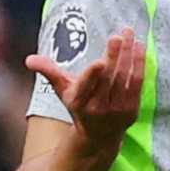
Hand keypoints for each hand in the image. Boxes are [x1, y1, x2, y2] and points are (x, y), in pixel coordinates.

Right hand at [25, 29, 144, 148]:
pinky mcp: (132, 109)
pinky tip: (140, 47)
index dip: (93, 75)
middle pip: (108, 78)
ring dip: (129, 55)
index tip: (100, 61)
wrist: (99, 136)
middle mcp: (98, 107)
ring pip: (124, 78)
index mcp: (79, 101)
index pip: (86, 87)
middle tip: (119, 36)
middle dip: (114, 56)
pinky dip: (139, 65)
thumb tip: (29, 59)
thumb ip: (49, 72)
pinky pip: (137, 84)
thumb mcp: (63, 90)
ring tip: (130, 34)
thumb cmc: (80, 106)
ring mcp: (117, 110)